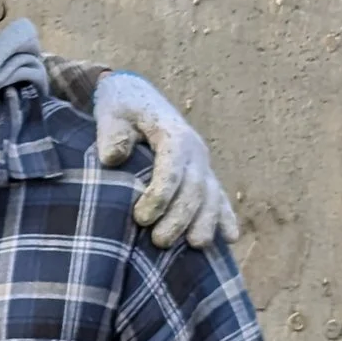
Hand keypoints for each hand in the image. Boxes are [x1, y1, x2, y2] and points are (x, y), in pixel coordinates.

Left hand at [93, 72, 240, 248]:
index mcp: (173, 134)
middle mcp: (195, 149)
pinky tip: (230, 238)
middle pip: (194, 188)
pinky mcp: (202, 172)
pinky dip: (224, 216)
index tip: (141, 218)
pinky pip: (218, 196)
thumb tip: (112, 158)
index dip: (161, 195)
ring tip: (195, 245)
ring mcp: (202, 162)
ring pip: (211, 195)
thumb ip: (112, 134)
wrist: (136, 94)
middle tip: (159, 241)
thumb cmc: (121, 107)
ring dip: (205, 222)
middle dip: (180, 217)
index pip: (172, 168)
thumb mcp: (111, 114)